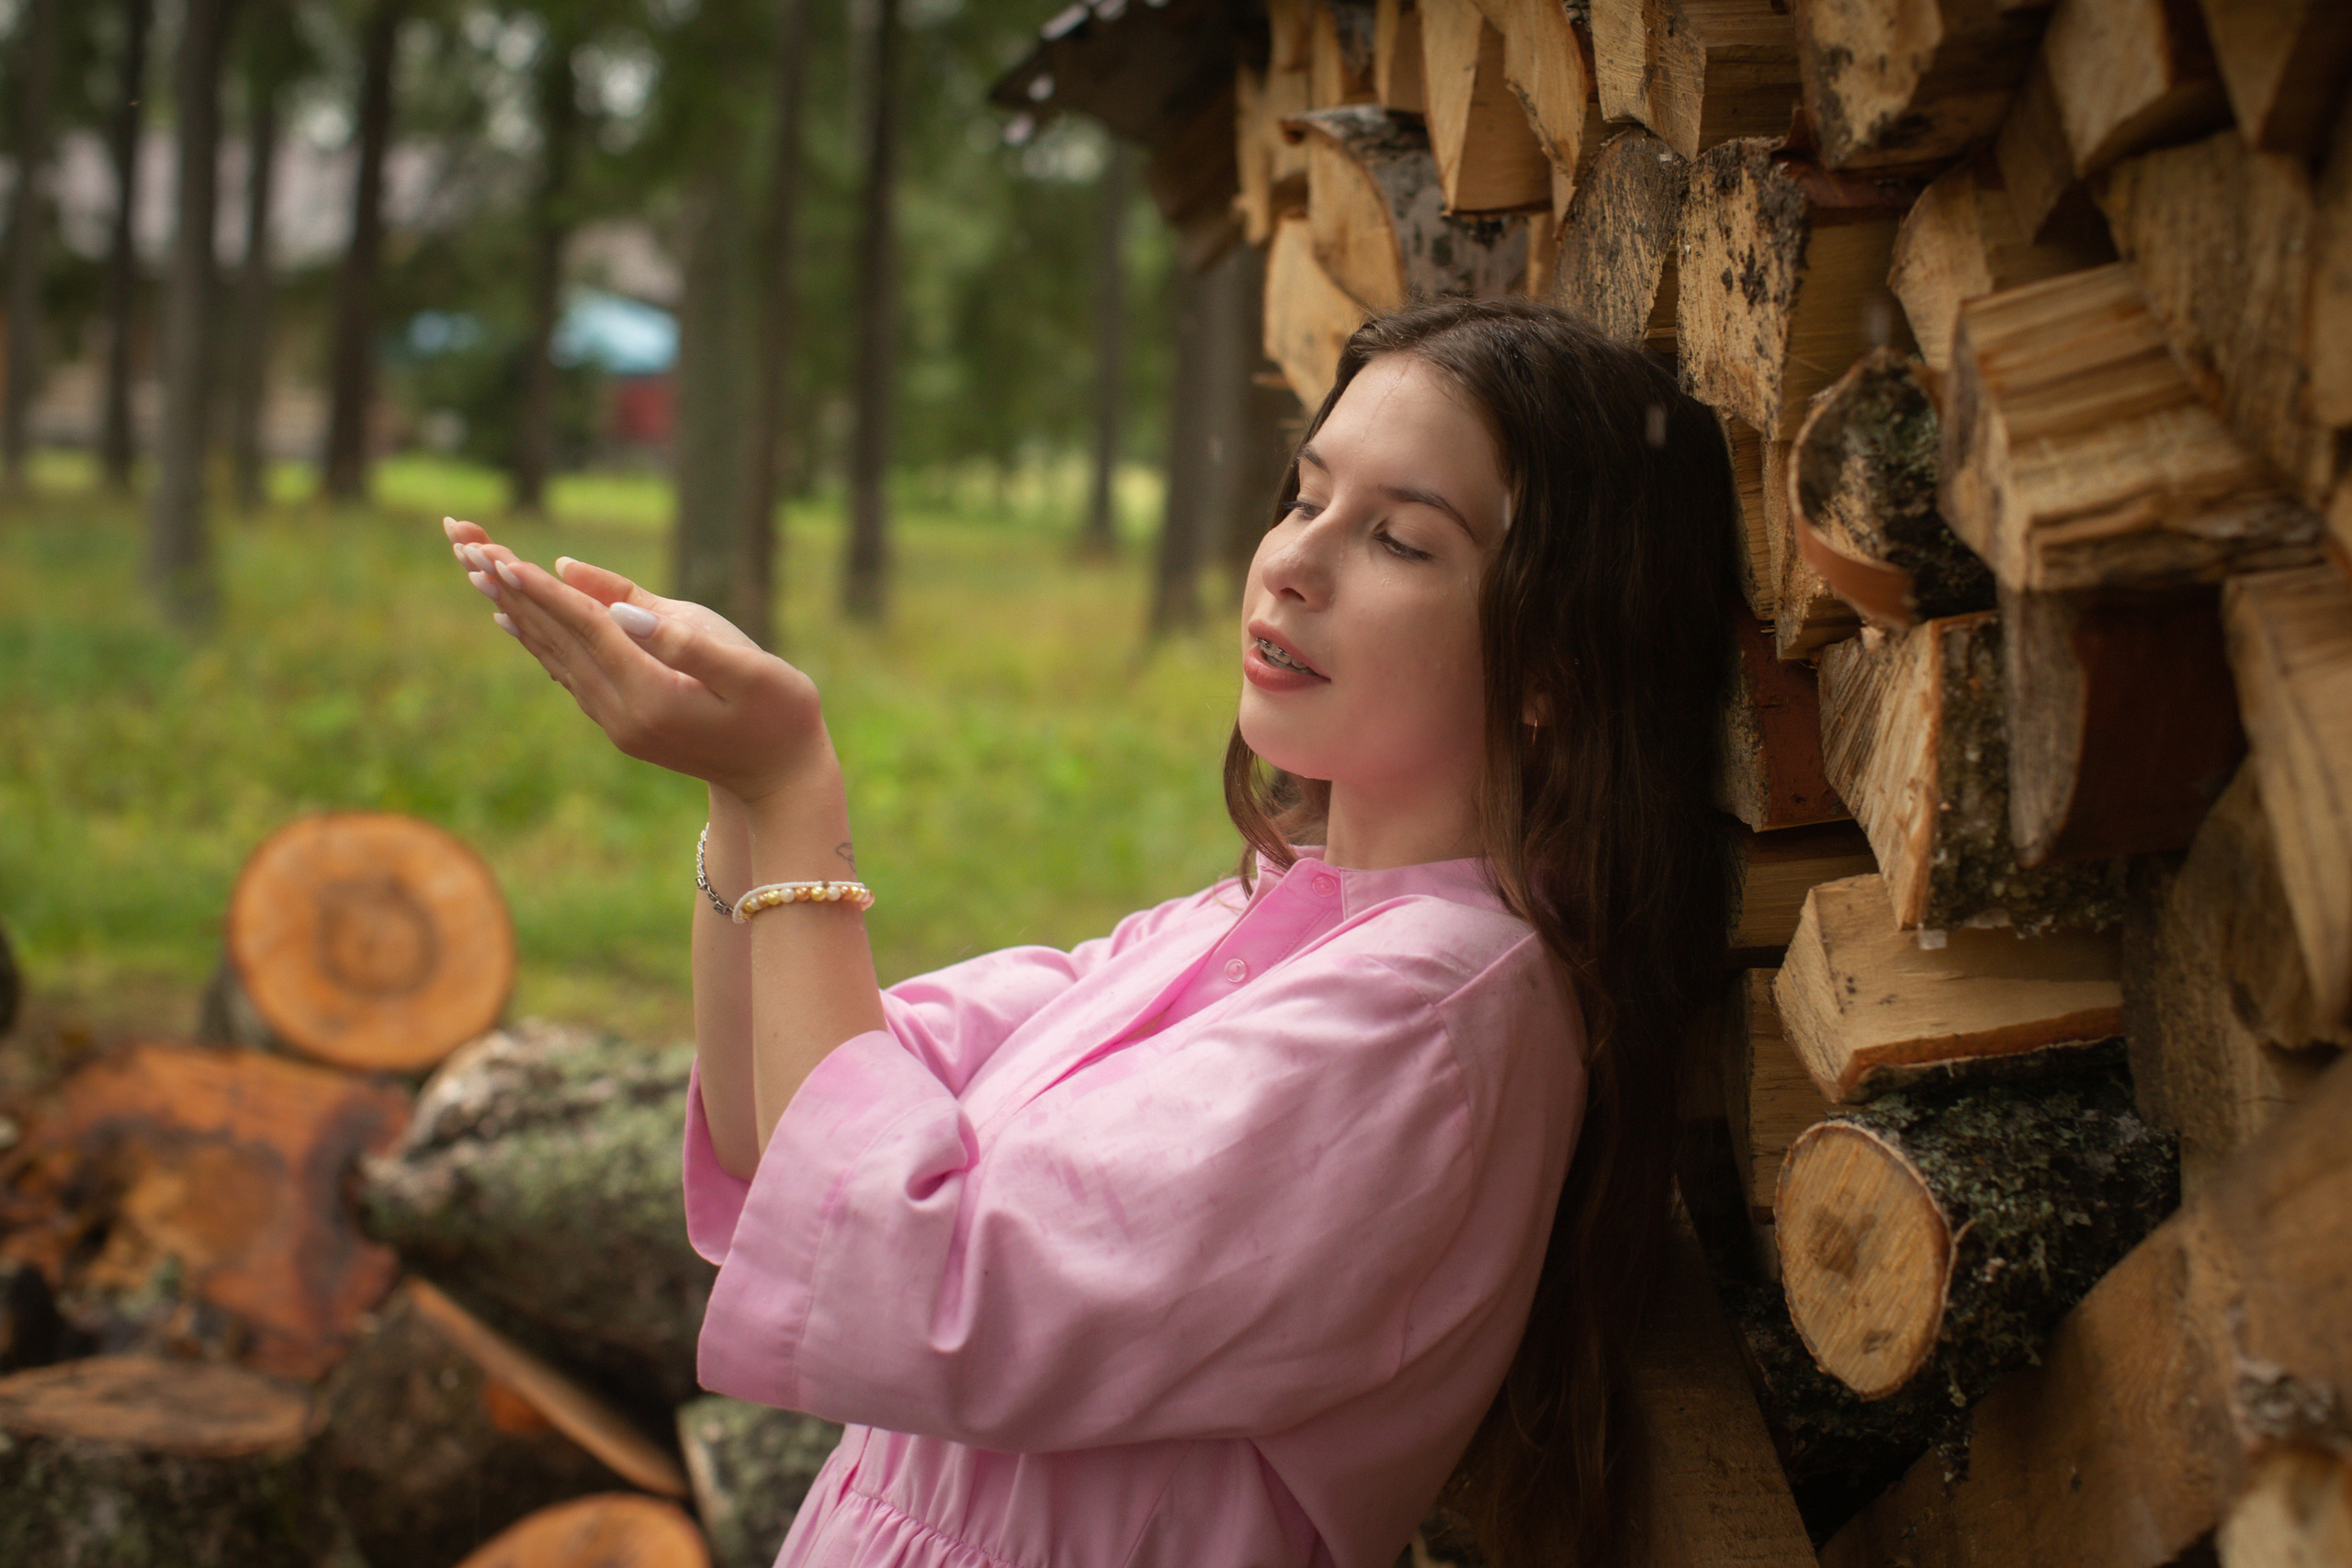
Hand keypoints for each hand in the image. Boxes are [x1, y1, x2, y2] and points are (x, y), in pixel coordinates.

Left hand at [441, 516, 830, 803]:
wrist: (780, 780)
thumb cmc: (782, 715)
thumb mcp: (750, 671)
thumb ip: (682, 637)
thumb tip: (611, 606)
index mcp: (651, 694)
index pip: (585, 629)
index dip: (542, 589)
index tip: (496, 554)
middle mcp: (620, 712)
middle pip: (554, 638)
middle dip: (509, 587)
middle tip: (461, 542)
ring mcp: (615, 721)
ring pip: (552, 654)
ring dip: (513, 608)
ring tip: (472, 568)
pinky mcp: (619, 722)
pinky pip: (564, 671)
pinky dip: (535, 638)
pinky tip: (512, 619)